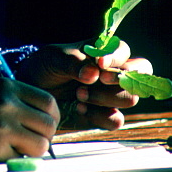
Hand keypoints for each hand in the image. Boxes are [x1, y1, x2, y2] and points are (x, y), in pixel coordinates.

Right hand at [0, 76, 58, 164]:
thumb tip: (51, 120)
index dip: (51, 118)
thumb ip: (18, 101)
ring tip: (11, 148)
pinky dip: (14, 162)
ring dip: (31, 152)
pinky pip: (22, 161)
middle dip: (43, 137)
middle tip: (28, 141)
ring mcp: (1, 128)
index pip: (48, 102)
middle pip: (49, 125)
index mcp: (6, 86)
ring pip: (41, 146)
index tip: (42, 127)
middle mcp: (5, 104)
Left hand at [15, 41, 151, 130]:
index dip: (118, 57)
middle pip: (138, 77)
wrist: (33, 91)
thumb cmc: (45, 67)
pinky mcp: (102, 116)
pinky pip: (116, 120)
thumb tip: (93, 73)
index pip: (124, 51)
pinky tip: (80, 108)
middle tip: (99, 80)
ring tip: (78, 94)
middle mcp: (112, 75)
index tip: (101, 63)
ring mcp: (109, 96)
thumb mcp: (53, 58)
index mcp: (102, 53)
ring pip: (130, 99)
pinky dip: (100, 116)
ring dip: (104, 97)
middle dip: (120, 80)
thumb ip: (72, 62)